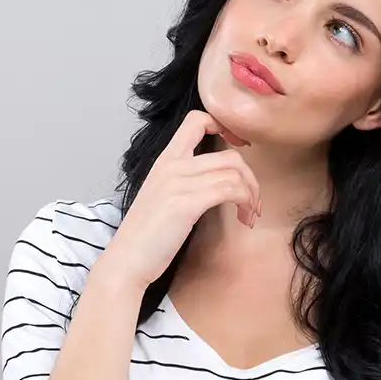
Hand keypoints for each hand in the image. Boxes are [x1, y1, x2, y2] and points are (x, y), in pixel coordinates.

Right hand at [95, 110, 260, 290]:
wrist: (127, 259)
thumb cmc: (147, 235)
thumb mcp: (162, 195)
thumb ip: (183, 180)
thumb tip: (217, 180)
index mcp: (165, 160)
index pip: (196, 120)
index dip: (225, 127)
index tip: (239, 148)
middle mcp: (171, 165)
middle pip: (230, 155)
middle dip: (251, 179)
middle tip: (253, 202)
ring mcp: (178, 183)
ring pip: (234, 173)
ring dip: (252, 195)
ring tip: (249, 214)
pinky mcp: (186, 203)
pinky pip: (230, 190)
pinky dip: (245, 203)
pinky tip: (243, 219)